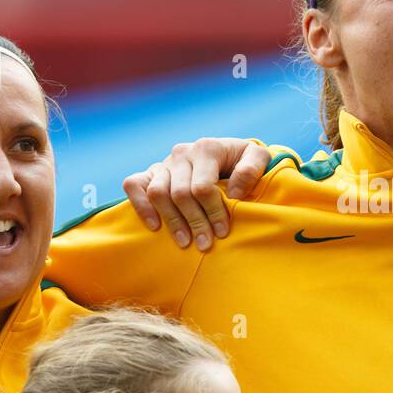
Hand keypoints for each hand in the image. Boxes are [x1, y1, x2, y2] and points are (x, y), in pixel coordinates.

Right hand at [123, 138, 271, 250]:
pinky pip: (135, 185)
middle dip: (194, 222)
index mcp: (207, 148)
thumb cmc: (243, 162)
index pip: (203, 186)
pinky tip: (155, 226)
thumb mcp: (257, 158)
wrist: (229, 156)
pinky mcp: (151, 172)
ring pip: (158, 193)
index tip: (222, 232)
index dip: (212, 212)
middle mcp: (182, 153)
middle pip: (181, 193)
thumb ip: (251, 170)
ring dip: (171, 221)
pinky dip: (141, 206)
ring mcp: (164, 163)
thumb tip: (233, 194)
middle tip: (205, 244)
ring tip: (184, 242)